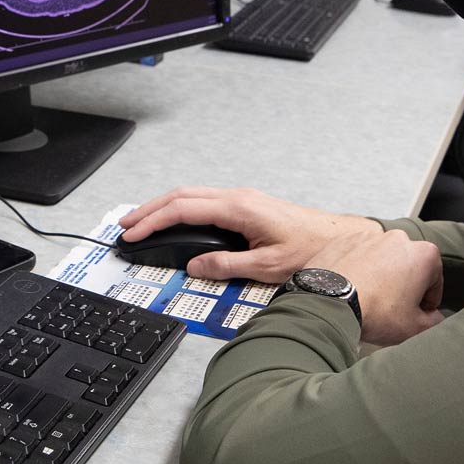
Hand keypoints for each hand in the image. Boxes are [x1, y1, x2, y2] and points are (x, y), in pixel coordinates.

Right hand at [119, 186, 380, 282]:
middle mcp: (238, 197)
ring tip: (141, 223)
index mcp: (239, 208)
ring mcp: (242, 198)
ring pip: (191, 195)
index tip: (134, 235)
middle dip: (149, 209)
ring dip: (163, 207)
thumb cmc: (310, 252)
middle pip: (181, 195)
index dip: (153, 221)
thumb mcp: (266, 267)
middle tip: (125, 226)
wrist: (338, 241)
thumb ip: (226, 266)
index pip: (184, 209)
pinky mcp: (247, 205)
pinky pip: (204, 201)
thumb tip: (194, 265)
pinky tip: (174, 221)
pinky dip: (181, 209)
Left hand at [301, 225, 444, 346]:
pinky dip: (358, 270)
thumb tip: (434, 318)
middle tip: (392, 309)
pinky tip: (352, 290)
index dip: (428, 301)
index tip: (418, 313)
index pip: (435, 281)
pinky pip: (358, 256)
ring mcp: (369, 236)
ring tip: (370, 301)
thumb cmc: (374, 312)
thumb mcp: (415, 327)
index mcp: (424, 254)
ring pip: (383, 260)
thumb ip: (434, 322)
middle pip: (408, 266)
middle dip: (404, 286)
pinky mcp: (345, 240)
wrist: (329, 303)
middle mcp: (398, 238)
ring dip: (381, 277)